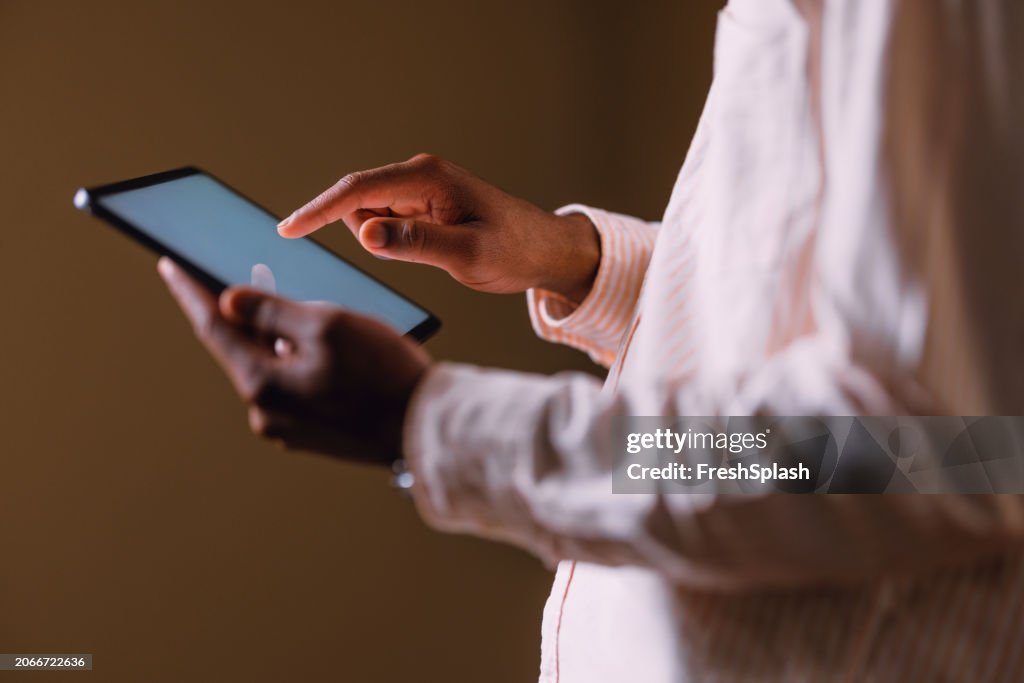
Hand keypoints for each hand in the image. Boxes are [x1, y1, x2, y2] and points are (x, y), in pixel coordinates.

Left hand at [157, 258, 429, 463]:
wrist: (427, 430)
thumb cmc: (383, 374)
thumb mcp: (326, 325)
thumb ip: (270, 310)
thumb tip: (230, 302)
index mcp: (262, 384)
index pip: (213, 328)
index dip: (191, 292)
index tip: (168, 265)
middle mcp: (267, 413)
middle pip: (245, 349)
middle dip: (251, 314)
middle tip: (259, 276)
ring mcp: (291, 429)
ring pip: (275, 367)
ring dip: (284, 339)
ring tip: (316, 317)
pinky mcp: (315, 435)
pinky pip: (296, 387)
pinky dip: (303, 363)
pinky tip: (335, 352)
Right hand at [277, 153, 599, 302]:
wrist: (545, 250)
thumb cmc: (515, 250)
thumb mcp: (467, 255)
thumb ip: (416, 244)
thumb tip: (365, 235)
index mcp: (427, 178)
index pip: (357, 190)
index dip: (318, 211)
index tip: (287, 231)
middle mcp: (419, 176)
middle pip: (357, 202)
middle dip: (365, 233)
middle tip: (420, 255)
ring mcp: (419, 189)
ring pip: (369, 215)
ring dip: (382, 240)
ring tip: (437, 252)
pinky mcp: (421, 205)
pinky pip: (386, 223)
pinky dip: (392, 241)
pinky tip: (430, 250)